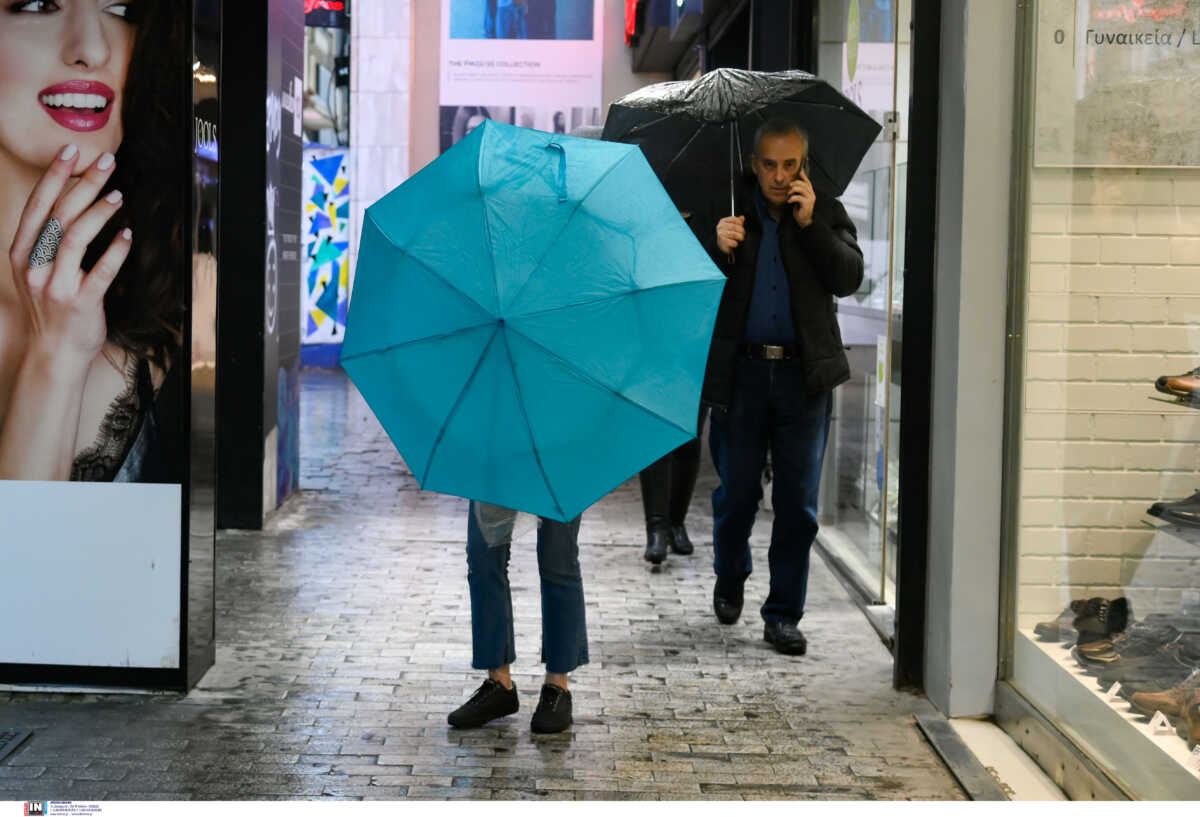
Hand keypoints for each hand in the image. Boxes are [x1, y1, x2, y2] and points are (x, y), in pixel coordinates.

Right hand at [10, 146, 131, 373]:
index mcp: (21, 253)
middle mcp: (34, 265)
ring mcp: (56, 284)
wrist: (54, 352)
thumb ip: (48, 241)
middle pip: (59, 214)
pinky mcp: (80, 302)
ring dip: (99, 211)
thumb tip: (73, 201)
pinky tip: (127, 234)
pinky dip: (116, 250)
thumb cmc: (51, 308)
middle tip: (106, 161)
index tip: (71, 150)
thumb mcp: (37, 271)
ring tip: (118, 194)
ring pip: (76, 237)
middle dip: (83, 183)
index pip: (37, 205)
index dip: (54, 175)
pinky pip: (101, 271)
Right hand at [716, 215, 744, 255]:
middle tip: (743, 233)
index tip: (742, 225)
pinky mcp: (722, 242)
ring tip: (741, 238)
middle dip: (741, 230)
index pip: (733, 219)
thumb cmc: (728, 234)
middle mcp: (720, 227)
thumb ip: (738, 221)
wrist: (722, 244)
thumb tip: (742, 217)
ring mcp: (721, 234)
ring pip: (734, 234)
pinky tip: (735, 243)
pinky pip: (732, 242)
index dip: (740, 222)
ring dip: (740, 237)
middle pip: (734, 227)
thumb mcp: (733, 226)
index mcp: (723, 221)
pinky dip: (735, 243)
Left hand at [788, 170, 815, 227]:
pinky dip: (792, 198)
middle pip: (803, 184)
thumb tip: (793, 185)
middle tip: (789, 187)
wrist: (804, 220)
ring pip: (801, 189)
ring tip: (788, 194)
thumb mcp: (799, 199)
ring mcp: (810, 199)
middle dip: (795, 183)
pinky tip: (789, 201)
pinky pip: (798, 197)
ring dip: (792, 191)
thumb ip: (799, 192)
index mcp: (810, 193)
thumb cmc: (801, 210)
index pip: (808, 182)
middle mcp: (812, 195)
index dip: (804, 176)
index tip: (800, 171)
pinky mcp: (807, 204)